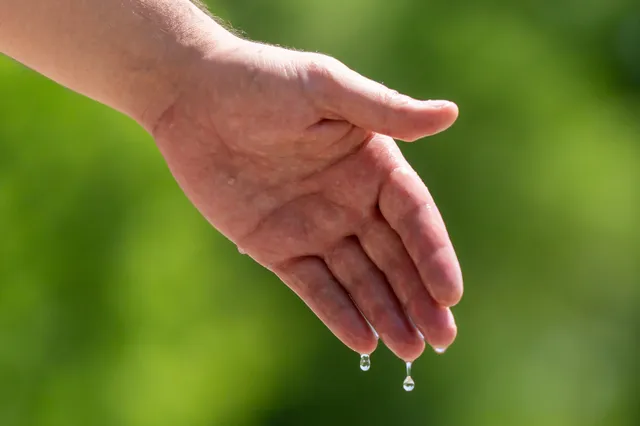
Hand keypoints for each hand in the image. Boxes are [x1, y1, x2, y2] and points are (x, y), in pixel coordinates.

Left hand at [152, 38, 462, 360]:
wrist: (193, 98)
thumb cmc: (263, 82)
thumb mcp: (326, 88)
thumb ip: (384, 109)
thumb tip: (449, 113)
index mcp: (372, 165)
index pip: (413, 217)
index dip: (433, 255)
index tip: (450, 295)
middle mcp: (351, 201)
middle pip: (394, 257)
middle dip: (419, 298)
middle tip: (442, 340)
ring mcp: (315, 227)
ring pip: (360, 279)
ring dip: (386, 314)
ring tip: (410, 352)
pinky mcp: (277, 248)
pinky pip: (314, 287)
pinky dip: (338, 314)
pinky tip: (363, 342)